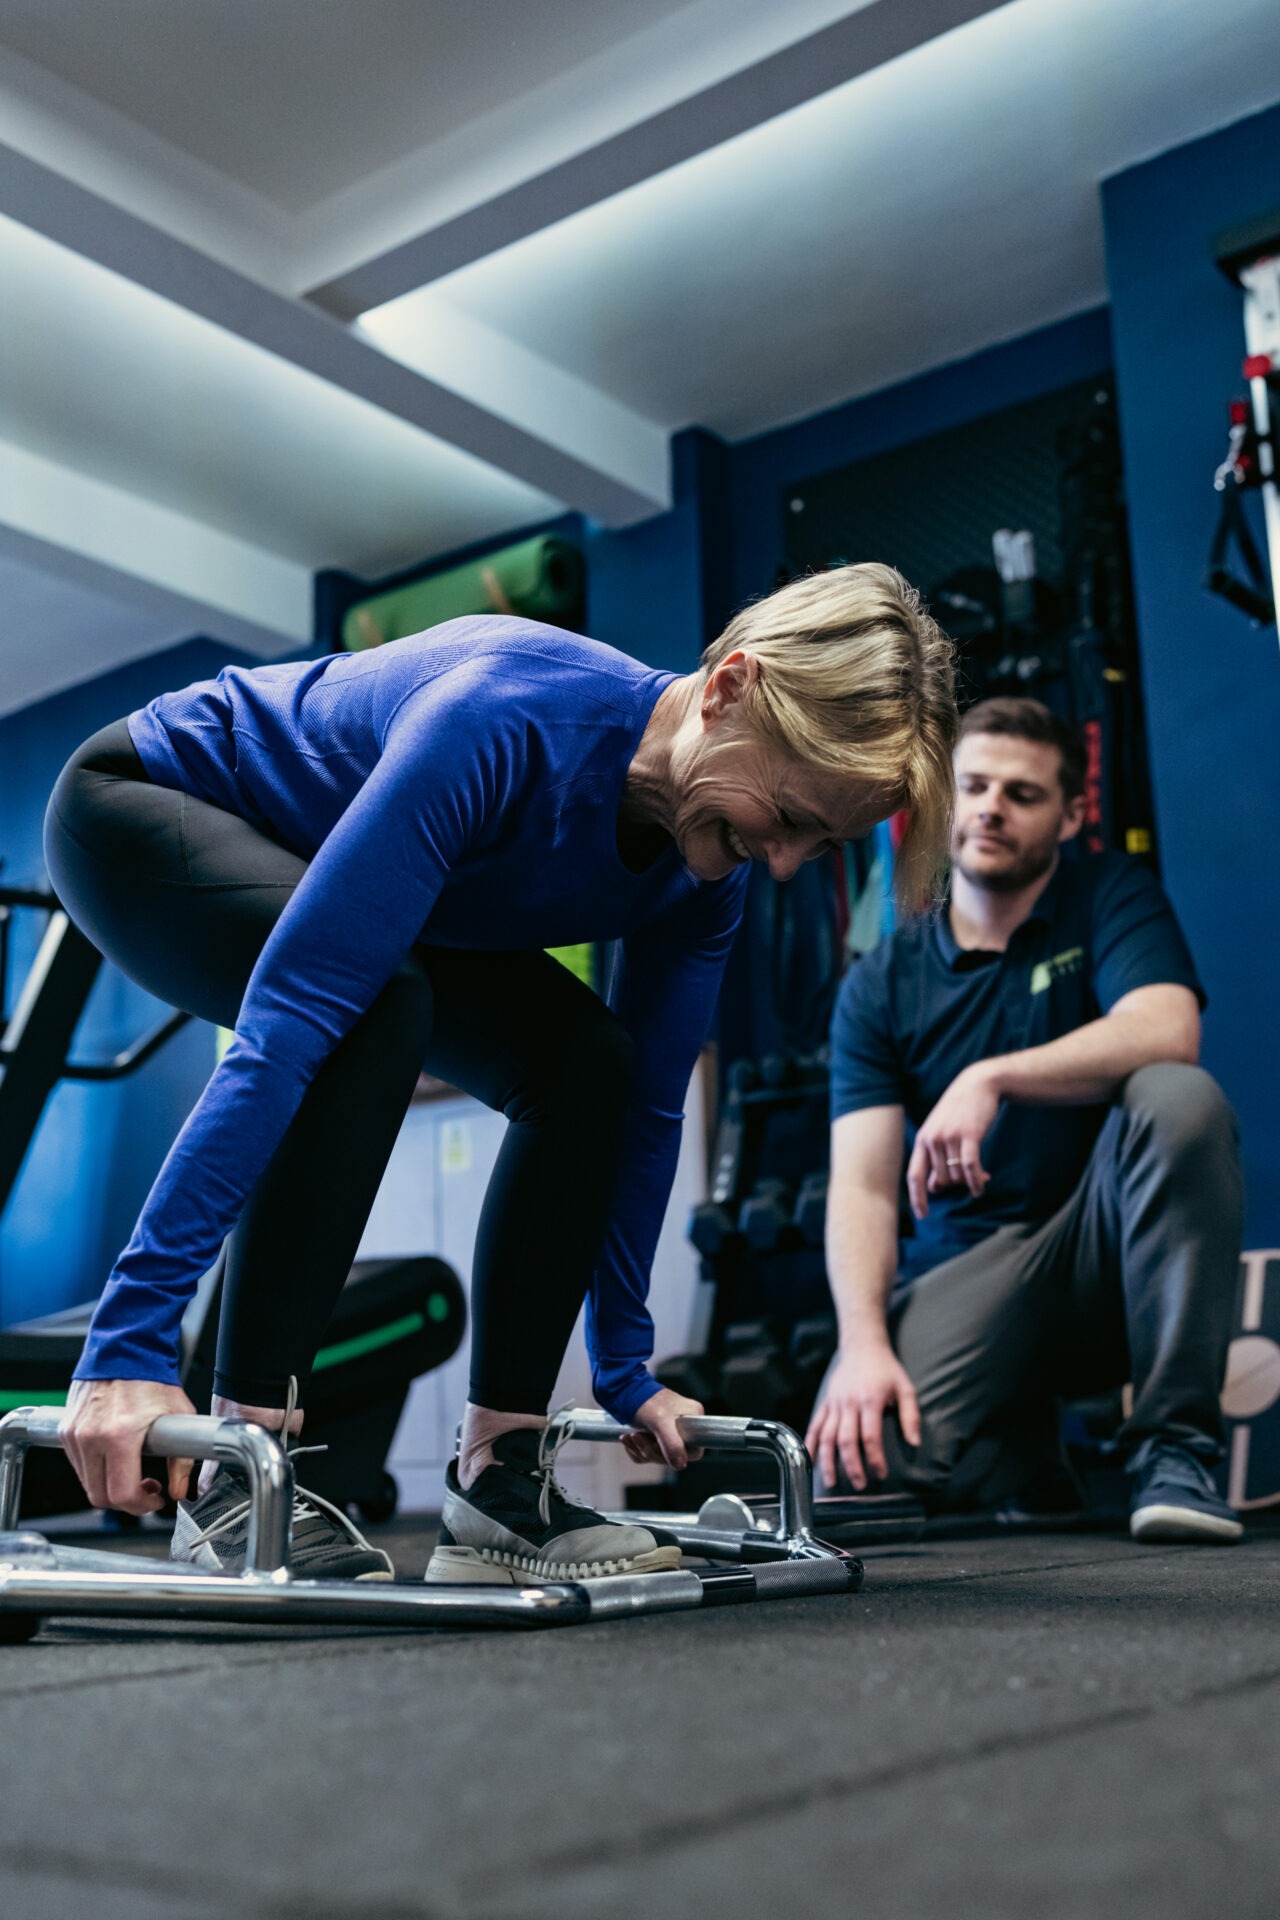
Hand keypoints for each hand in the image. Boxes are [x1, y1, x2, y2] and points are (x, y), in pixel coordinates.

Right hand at [61, 1378, 197, 1515]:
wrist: (125, 1348)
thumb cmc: (151, 1377)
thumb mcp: (178, 1415)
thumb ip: (182, 1459)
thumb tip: (180, 1491)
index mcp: (120, 1435)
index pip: (122, 1494)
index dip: (141, 1506)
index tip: (155, 1499)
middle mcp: (91, 1436)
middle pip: (100, 1496)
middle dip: (126, 1502)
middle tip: (145, 1491)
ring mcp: (75, 1433)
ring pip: (87, 1482)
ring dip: (109, 1486)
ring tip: (132, 1472)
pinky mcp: (66, 1429)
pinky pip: (78, 1464)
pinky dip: (96, 1470)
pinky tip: (115, 1458)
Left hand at [622, 1387, 706, 1470]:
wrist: (625, 1391)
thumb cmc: (645, 1400)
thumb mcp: (660, 1421)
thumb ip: (672, 1444)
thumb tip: (680, 1464)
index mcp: (694, 1418)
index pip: (694, 1451)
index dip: (676, 1454)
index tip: (660, 1445)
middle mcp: (685, 1426)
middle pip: (673, 1456)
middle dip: (652, 1450)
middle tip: (639, 1437)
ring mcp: (671, 1432)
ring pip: (658, 1456)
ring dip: (641, 1449)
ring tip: (632, 1435)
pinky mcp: (657, 1437)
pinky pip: (648, 1454)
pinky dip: (636, 1449)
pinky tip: (629, 1438)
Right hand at [805, 1344, 920, 1491]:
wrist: (862, 1346)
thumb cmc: (887, 1369)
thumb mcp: (905, 1388)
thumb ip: (911, 1416)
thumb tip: (915, 1444)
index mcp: (870, 1400)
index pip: (870, 1436)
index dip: (875, 1458)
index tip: (881, 1474)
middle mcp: (848, 1403)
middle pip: (846, 1440)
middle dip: (852, 1466)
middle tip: (860, 1486)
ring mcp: (834, 1403)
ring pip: (827, 1436)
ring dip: (829, 1461)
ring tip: (833, 1482)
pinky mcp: (825, 1402)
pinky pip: (815, 1425)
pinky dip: (811, 1444)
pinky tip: (811, 1460)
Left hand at [906, 1061, 999, 1218]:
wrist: (978, 1085)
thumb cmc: (960, 1112)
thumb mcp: (942, 1132)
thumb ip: (935, 1158)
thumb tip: (935, 1187)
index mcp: (922, 1140)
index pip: (914, 1175)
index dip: (917, 1198)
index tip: (922, 1215)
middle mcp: (932, 1139)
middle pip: (941, 1180)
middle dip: (956, 1185)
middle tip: (971, 1183)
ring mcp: (949, 1136)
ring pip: (957, 1175)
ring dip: (970, 1182)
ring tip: (981, 1179)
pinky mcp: (968, 1135)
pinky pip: (970, 1167)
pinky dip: (976, 1180)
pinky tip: (982, 1186)